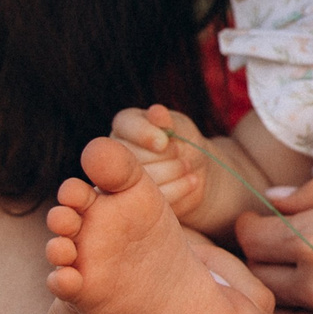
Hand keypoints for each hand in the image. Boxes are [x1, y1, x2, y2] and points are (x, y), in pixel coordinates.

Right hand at [108, 103, 211, 224]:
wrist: (195, 171)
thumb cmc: (185, 142)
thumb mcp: (180, 127)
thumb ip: (167, 121)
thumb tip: (156, 112)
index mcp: (125, 126)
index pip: (126, 126)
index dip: (145, 134)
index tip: (163, 142)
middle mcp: (117, 151)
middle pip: (134, 156)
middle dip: (164, 156)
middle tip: (181, 155)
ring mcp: (122, 179)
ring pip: (143, 179)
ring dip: (173, 172)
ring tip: (186, 166)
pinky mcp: (135, 201)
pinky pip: (154, 198)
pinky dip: (178, 189)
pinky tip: (191, 181)